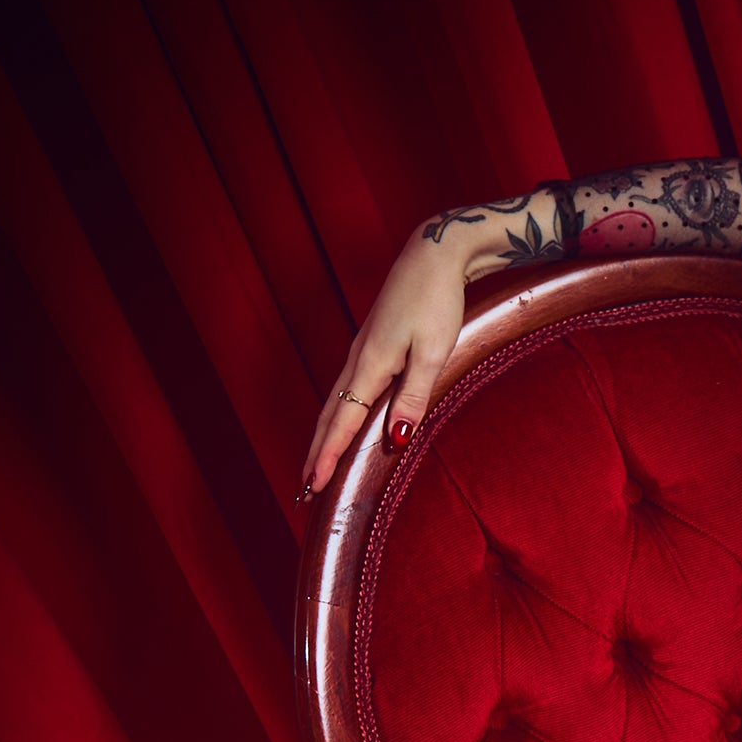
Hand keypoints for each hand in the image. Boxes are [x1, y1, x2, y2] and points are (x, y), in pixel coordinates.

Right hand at [299, 218, 495, 494]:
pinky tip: (340, 426)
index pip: (344, 422)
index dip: (328, 456)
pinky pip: (347, 390)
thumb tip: (396, 440)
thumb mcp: (432, 352)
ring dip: (324, 437)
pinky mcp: (371, 347)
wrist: (434, 254)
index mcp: (371, 364)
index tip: (313, 484)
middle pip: (330, 416)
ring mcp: (362, 352)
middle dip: (316, 453)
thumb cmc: (437, 300)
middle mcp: (359, 359)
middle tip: (304, 487)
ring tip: (315, 465)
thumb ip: (413, 397)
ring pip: (335, 403)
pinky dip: (338, 416)